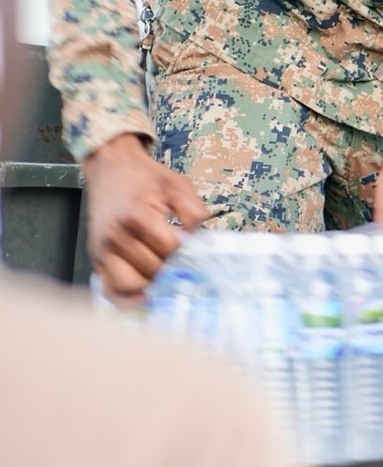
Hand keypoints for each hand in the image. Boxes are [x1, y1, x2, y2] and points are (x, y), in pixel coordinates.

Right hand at [84, 133, 207, 302]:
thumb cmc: (145, 178)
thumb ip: (194, 212)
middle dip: (171, 266)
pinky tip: (144, 297)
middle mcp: (115, 236)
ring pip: (132, 285)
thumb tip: (203, 241)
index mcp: (136, 216)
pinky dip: (127, 299)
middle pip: (153, 269)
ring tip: (164, 272)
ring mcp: (102, 250)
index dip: (185, 250)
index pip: (169, 249)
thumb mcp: (177, 185)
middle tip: (181, 260)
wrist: (110, 168)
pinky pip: (110, 290)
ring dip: (152, 283)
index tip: (192, 247)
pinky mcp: (96, 259)